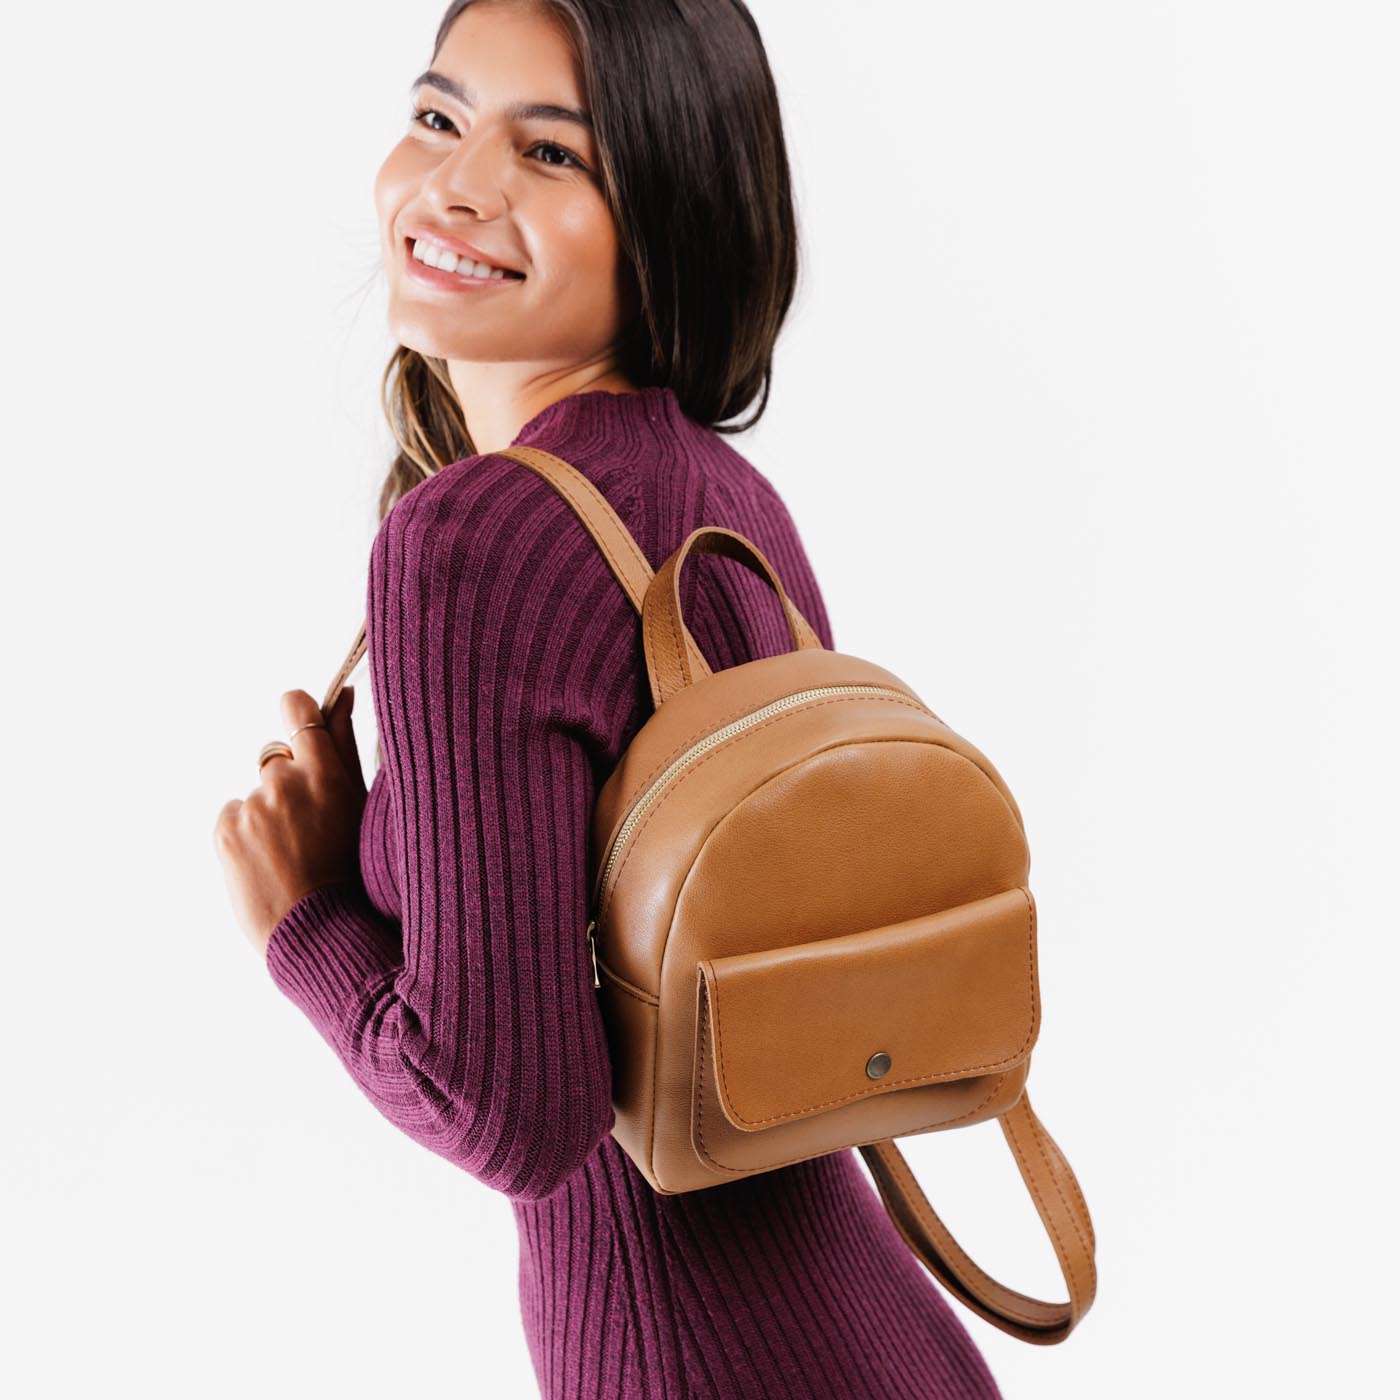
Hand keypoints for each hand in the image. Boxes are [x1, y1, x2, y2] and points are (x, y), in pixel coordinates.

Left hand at [214, 686, 367, 957]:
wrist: (318, 931)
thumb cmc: (352, 868)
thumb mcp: (361, 804)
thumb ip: (348, 743)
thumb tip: (344, 693)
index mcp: (326, 773)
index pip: (299, 711)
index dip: (298, 711)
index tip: (301, 719)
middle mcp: (286, 783)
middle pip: (276, 757)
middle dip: (287, 781)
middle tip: (306, 825)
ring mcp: (253, 807)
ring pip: (257, 792)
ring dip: (268, 813)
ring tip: (290, 853)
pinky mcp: (226, 830)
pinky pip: (235, 815)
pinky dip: (247, 833)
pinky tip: (268, 861)